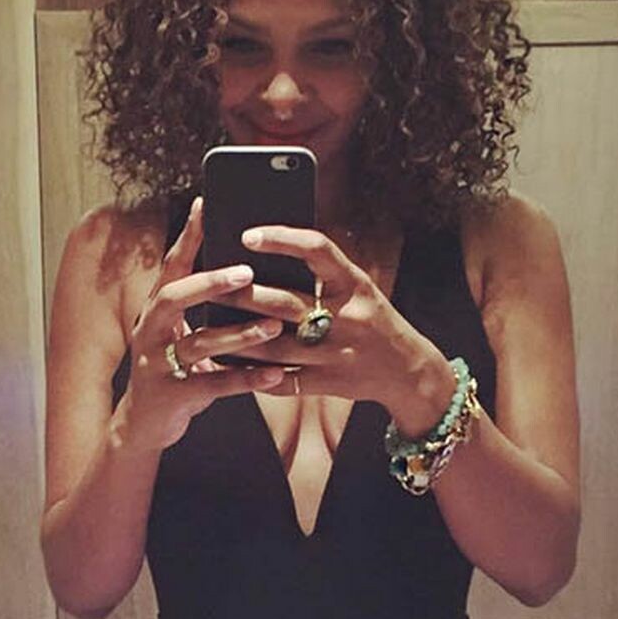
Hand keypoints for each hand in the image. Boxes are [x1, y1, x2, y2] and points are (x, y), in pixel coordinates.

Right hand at [112, 198, 286, 452]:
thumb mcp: (181, 333)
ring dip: (237, 334)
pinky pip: (214, 385)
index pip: (170, 266)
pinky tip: (275, 374)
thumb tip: (247, 270)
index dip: (186, 236)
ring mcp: (158, 364)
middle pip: (174, 297)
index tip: (205, 205)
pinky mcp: (173, 396)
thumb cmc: (174, 370)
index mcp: (156, 311)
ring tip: (273, 326)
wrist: (143, 425)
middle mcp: (151, 332)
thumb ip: (203, 307)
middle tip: (247, 272)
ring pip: (198, 343)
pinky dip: (246, 379)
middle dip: (209, 282)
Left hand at [224, 223, 455, 432]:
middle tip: (211, 283)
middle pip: (285, 303)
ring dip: (239, 337)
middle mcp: (348, 317)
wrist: (407, 370)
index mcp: (356, 284)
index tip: (248, 234)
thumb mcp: (358, 287)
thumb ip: (322, 273)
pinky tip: (229, 364)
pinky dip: (254, 373)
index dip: (282, 239)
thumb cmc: (372, 319)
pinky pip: (283, 380)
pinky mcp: (329, 384)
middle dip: (244, 294)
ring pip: (276, 346)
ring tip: (209, 325)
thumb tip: (266, 252)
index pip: (317, 251)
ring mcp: (338, 354)